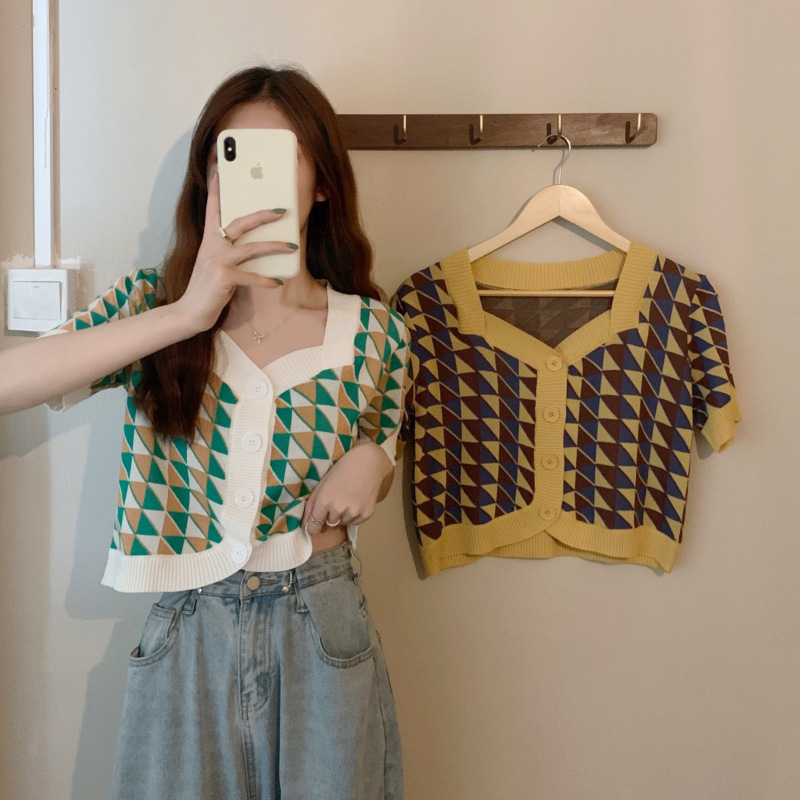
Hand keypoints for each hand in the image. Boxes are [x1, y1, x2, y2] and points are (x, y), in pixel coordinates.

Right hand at [173, 171, 296, 333]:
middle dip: (262, 215)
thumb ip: (228, 252)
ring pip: (251, 247)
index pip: (213, 209)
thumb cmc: (207, 288)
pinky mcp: (223, 278)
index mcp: (209, 240)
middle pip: (239, 223)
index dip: (217, 190)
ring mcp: (217, 261)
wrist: (190, 311)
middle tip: (282, 211)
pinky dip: (266, 279)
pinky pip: (252, 276)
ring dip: (274, 247)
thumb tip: (254, 245)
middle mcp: (212, 246)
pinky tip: (277, 282)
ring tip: (292, 247)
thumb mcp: (215, 265)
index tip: (219, 170)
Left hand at [303, 442, 393, 535]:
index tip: (313, 527)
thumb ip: (312, 503)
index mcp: (325, 501)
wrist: (369, 462)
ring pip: (343, 522)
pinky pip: (355, 522)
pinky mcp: (367, 514)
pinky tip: (357, 501)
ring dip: (343, 515)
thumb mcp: (323, 483)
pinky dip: (354, 515)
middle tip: (337, 500)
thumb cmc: (343, 469)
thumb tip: (306, 523)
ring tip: (348, 498)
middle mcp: (338, 509)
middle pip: (329, 523)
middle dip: (330, 515)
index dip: (313, 526)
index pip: (314, 524)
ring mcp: (354, 513)